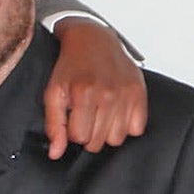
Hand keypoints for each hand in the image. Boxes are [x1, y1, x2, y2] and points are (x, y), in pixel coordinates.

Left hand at [45, 17, 147, 157]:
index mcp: (85, 94)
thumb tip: (56, 153)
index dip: (73, 132)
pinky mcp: (140, 92)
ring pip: (117, 138)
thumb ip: (54, 125)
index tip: (72, 120)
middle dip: (88, 134)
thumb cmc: (71, 67)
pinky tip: (115, 113)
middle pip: (99, 141)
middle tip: (85, 117)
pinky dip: (126, 126)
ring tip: (99, 115)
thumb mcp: (53, 93)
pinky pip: (137, 129)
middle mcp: (109, 94)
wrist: (93, 40)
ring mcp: (127, 94)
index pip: (80, 137)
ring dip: (106, 132)